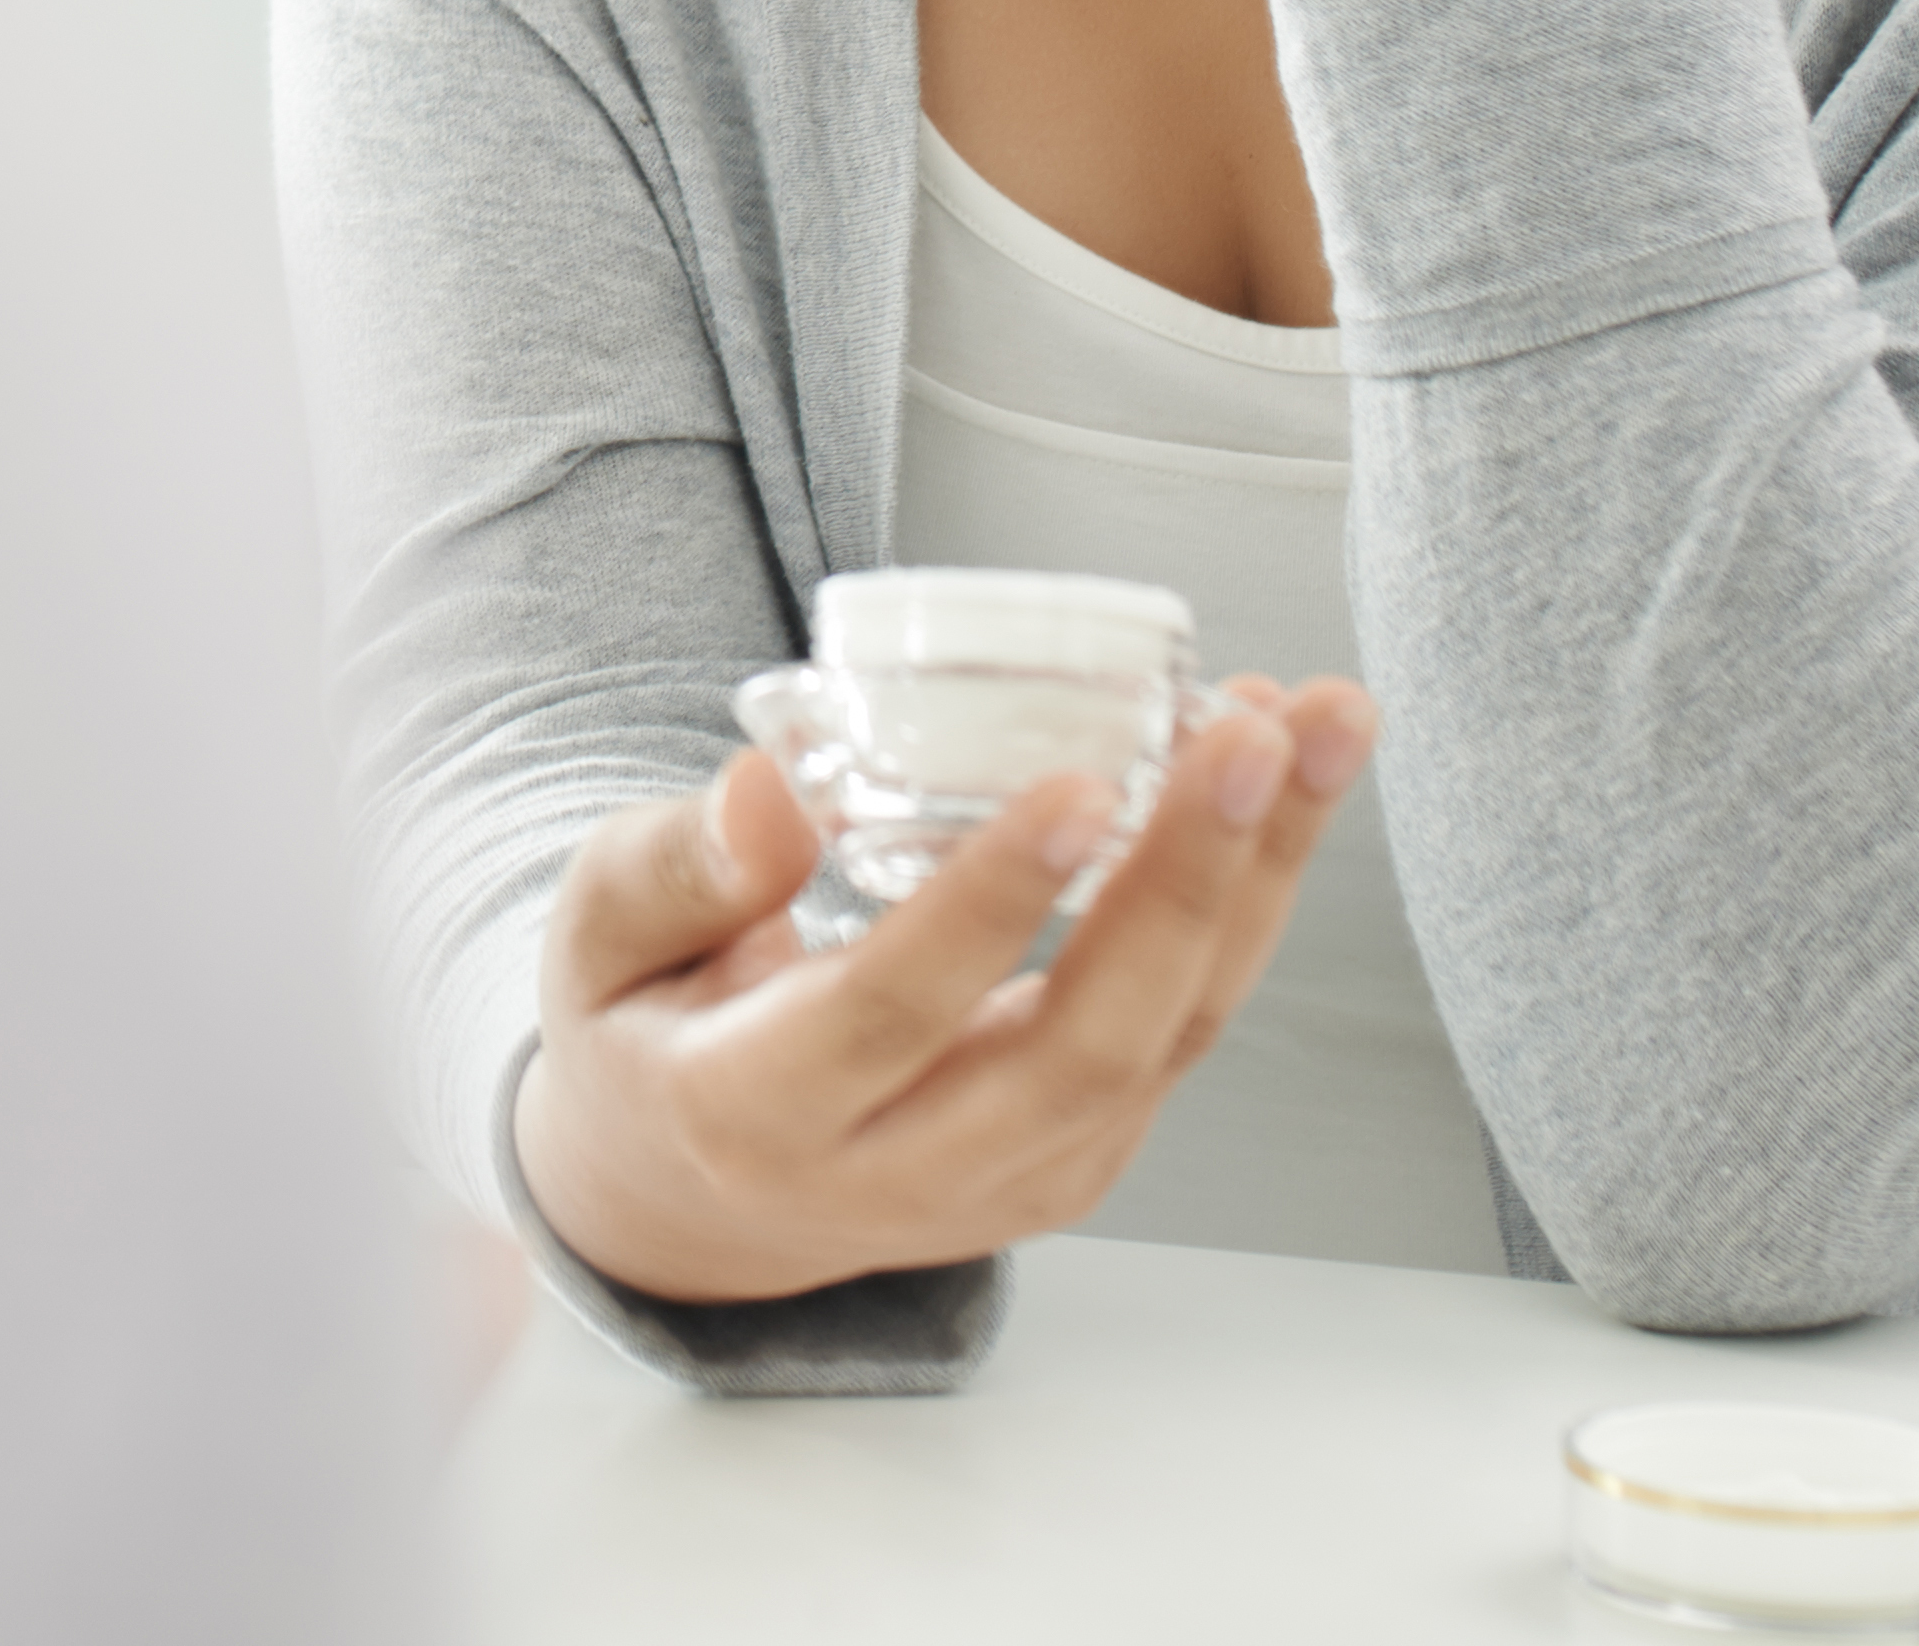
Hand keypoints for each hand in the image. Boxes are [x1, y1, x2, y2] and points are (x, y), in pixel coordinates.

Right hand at [509, 677, 1369, 1306]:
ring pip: (1167, 1039)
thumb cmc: (648, 1025)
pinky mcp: (1081, 1156)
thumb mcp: (600, 936)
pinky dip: (1247, 899)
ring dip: (1262, 875)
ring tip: (1319, 722)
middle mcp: (904, 1174)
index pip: (895, 1011)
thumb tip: (775, 788)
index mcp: (758, 1115)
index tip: (1083, 784)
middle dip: (1189, 880)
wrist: (694, 1196)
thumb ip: (677, 866)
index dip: (997, 901)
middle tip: (1253, 732)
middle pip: (1082, 1046)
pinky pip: (1184, 1029)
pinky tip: (1276, 780)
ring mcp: (1013, 1183)